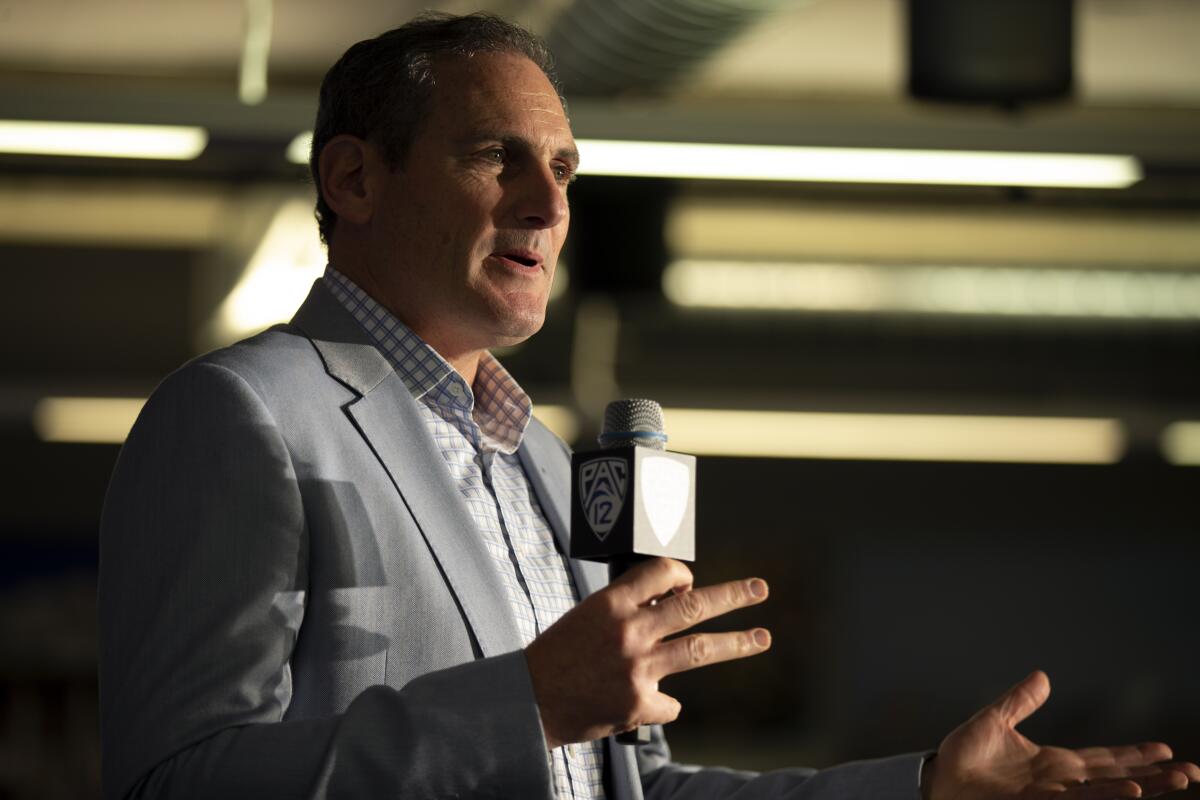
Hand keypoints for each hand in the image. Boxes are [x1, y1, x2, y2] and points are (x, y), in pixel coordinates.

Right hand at [524, 557, 770, 747]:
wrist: (529, 701)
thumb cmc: (558, 655)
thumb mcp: (587, 616)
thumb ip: (628, 608)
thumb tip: (673, 603)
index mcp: (611, 602)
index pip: (661, 572)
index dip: (681, 574)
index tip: (689, 582)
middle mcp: (629, 631)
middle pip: (694, 606)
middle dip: (732, 595)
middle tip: (760, 589)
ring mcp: (638, 668)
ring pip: (700, 649)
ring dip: (737, 643)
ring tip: (762, 638)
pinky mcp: (639, 703)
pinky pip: (671, 701)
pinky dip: (666, 701)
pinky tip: (650, 702)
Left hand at [922, 671, 1199, 799]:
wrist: (938, 781)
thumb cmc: (962, 761)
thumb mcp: (994, 722)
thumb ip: (1019, 702)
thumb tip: (1042, 676)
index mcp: (1053, 764)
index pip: (1103, 759)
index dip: (1134, 755)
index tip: (1166, 749)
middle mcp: (1059, 784)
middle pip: (1116, 778)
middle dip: (1154, 776)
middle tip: (1192, 772)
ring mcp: (1051, 797)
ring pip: (1105, 793)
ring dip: (1141, 787)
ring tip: (1174, 779)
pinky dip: (1105, 796)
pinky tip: (1130, 792)